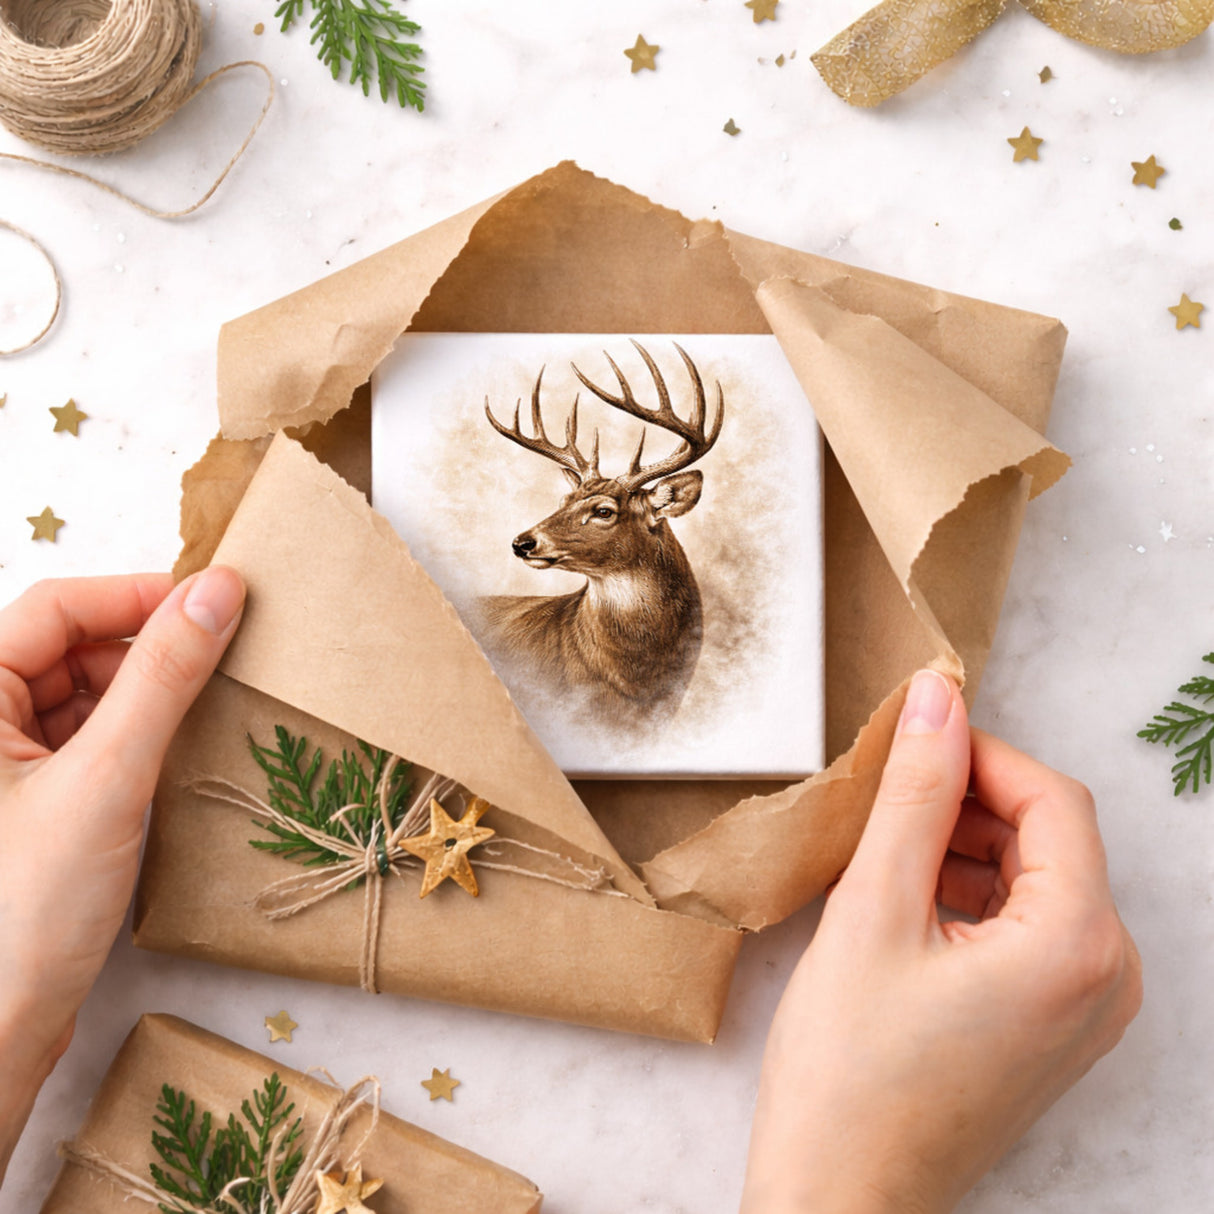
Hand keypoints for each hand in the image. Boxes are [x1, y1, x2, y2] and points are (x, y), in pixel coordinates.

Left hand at [0, 569, 244, 1181]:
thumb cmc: (23, 910)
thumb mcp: (107, 777)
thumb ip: (164, 676)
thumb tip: (218, 591)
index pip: (55, 608)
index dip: (135, 594)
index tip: (216, 600)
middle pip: (70, 647)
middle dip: (147, 645)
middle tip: (226, 651)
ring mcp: (6, 767)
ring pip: (85, 694)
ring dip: (148, 691)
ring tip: (212, 701)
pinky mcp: (34, 803)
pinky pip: (92, 740)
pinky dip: (139, 734)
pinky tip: (181, 749)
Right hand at [741, 669, 1142, 1213]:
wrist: (840, 1198)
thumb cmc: (849, 1072)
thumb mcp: (873, 910)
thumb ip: (913, 794)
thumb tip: (937, 699)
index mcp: (1079, 946)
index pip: (1052, 799)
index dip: (979, 754)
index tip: (909, 739)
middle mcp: (1108, 979)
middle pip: (1049, 838)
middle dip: (966, 804)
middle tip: (881, 802)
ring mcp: (1086, 1010)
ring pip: (1034, 880)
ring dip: (962, 849)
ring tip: (880, 857)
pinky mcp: (1054, 1028)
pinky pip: (1028, 929)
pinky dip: (969, 898)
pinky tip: (901, 906)